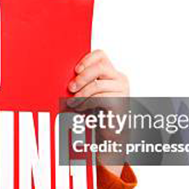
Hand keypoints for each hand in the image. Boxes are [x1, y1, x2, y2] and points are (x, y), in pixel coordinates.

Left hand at [67, 49, 128, 176]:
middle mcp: (119, 78)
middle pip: (100, 67)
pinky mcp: (120, 102)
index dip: (87, 59)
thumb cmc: (96, 111)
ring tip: (72, 102)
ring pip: (97, 84)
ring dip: (81, 94)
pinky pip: (99, 98)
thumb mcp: (88, 93)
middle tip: (70, 87)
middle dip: (82, 77)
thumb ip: (82, 83)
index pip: (101, 55)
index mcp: (111, 72)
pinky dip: (86, 103)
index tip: (75, 70)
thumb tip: (66, 78)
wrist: (110, 133)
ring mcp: (122, 90)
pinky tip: (80, 108)